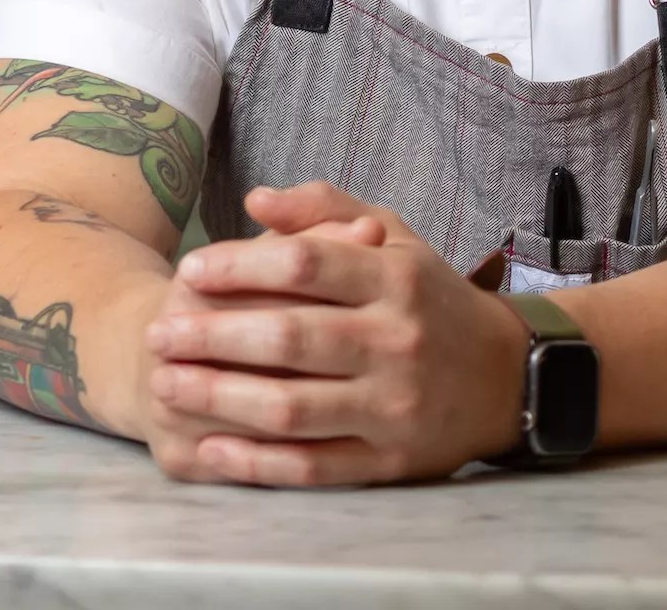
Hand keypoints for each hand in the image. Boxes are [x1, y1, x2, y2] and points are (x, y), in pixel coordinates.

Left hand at [141, 182, 531, 485]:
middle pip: (289, 338)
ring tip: (166, 384)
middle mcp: (398, 340)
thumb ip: (326, 211)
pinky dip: (255, 460)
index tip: (190, 269)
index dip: (240, 265)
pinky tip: (209, 446)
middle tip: (158, 334)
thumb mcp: (397, 238)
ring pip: (291, 407)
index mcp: (399, 277)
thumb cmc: (431, 301)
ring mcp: (394, 405)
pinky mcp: (389, 461)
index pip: (307, 264)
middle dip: (212, 336)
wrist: (508, 378)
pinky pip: (311, 465)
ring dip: (218, 397)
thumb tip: (254, 200)